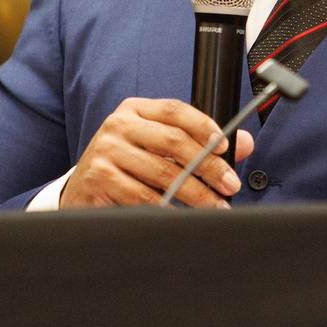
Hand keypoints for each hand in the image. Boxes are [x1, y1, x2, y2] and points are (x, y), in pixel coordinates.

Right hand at [60, 98, 254, 207]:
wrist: (82, 191)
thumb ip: (198, 142)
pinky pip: (144, 197)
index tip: (226, 147)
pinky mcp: (99, 178)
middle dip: (208, 167)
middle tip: (229, 185)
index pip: (176, 110)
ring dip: (196, 194)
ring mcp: (106, 151)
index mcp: (135, 109)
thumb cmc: (127, 166)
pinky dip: (168, 209)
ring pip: (163, 173)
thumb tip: (244, 143)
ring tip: (215, 206)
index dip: (205, 127)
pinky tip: (184, 216)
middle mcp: (118, 125)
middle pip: (174, 141)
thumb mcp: (157, 146)